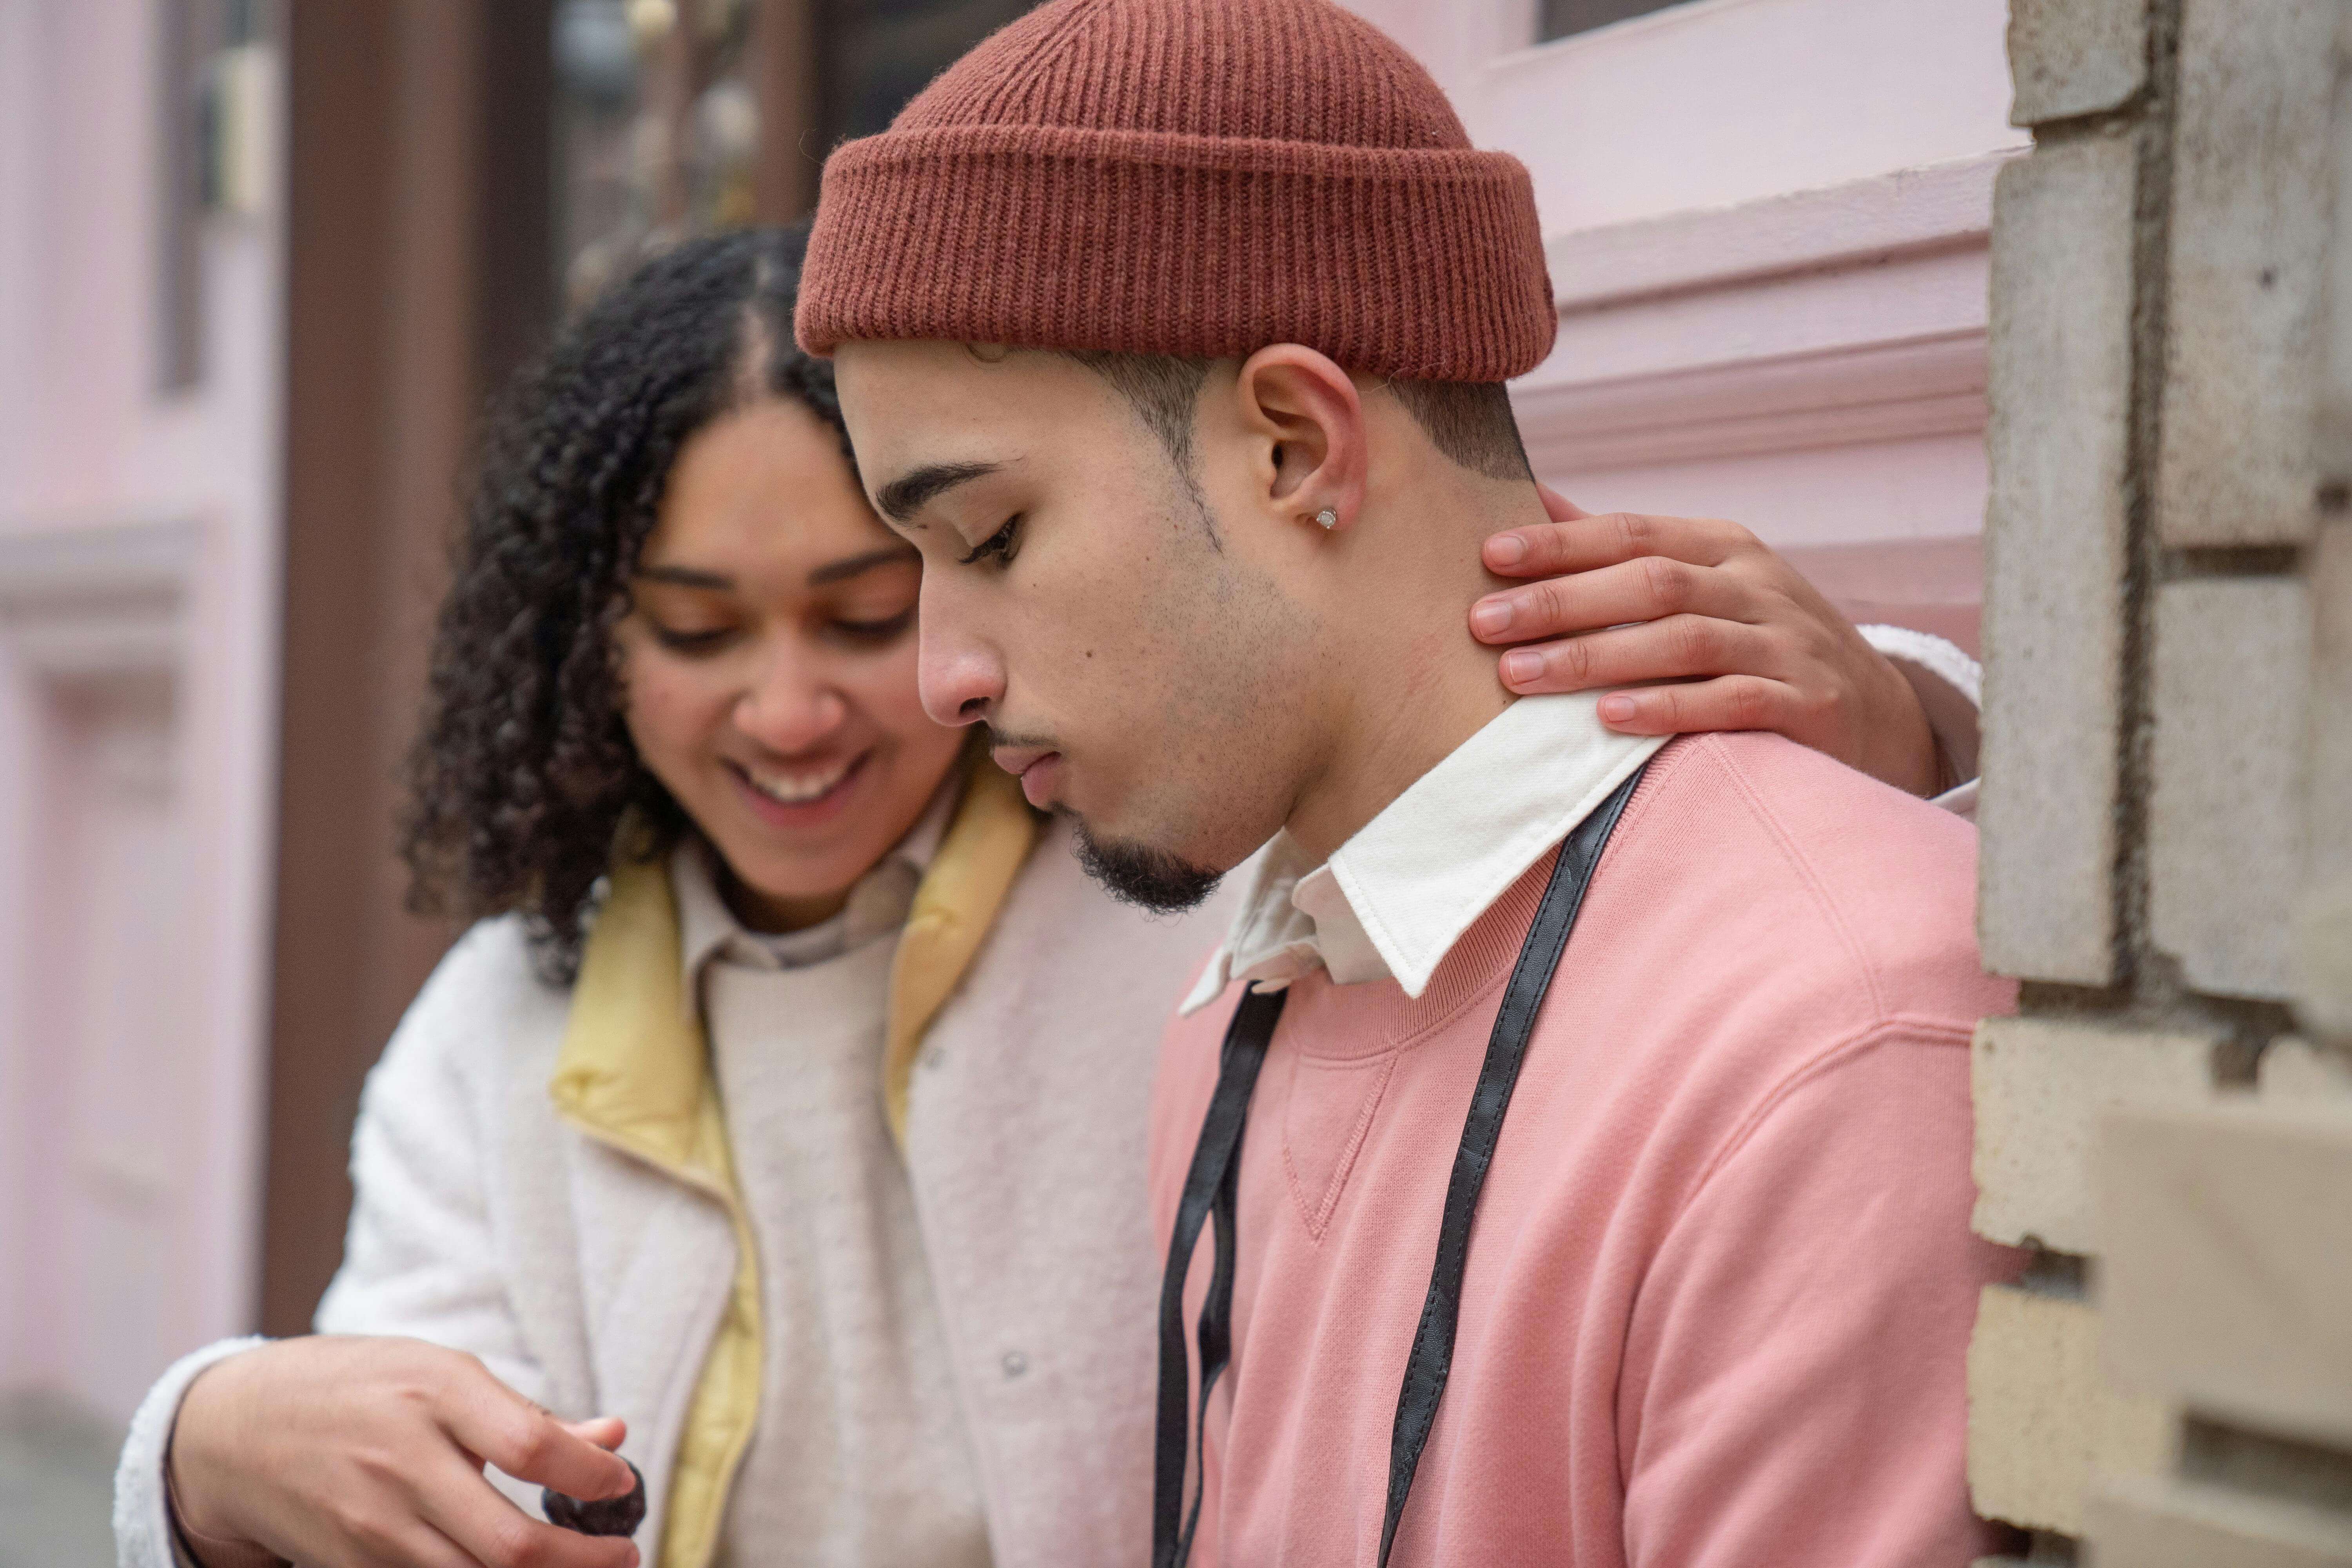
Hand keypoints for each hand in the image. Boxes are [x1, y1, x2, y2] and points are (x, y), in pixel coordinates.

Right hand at [170, 1336, 641, 1567]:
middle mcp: (402, 1464)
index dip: (593, 1475)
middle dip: (582, 1561)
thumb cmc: (359, 1387)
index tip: (622, 1484)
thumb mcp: (442, 1372)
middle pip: (510, 1543)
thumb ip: (528, 1415)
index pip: (533, 1448)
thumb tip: (613, 1438)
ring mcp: (372, 1525)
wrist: (236, 1429)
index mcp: (434, 1394)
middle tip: (625, 1554)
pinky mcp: (350, 1565)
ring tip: (582, 1567)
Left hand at [1472, 487, 1940, 796]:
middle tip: (1482, 622)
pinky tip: (1609, 718)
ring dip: (1594, 657)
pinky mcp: (1808, 704)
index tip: (1489, 554)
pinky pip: (1729, 702)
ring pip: (1682, 639)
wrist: (1877, 713)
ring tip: (1519, 675)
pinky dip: (1666, 708)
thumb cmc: (1759, 643)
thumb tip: (1534, 501)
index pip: (1631, 532)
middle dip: (1560, 601)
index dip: (1560, 542)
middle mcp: (1757, 585)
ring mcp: (1786, 644)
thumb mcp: (1705, 584)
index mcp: (1724, 546)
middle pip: (1648, 582)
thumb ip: (1623, 552)